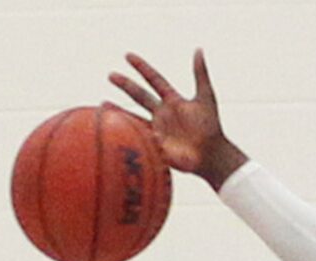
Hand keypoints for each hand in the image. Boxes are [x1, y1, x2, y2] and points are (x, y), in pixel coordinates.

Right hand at [109, 48, 239, 184]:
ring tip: (103, 105)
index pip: (154, 80)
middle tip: (110, 75)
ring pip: (135, 118)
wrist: (212, 155)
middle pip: (140, 95)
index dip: (142, 68)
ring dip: (119, 112)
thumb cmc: (211, 128)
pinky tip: (115, 130)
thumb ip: (200, 74)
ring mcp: (158, 130)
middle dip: (125, 85)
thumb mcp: (206, 97)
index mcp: (172, 101)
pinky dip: (128, 134)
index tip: (128, 56)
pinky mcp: (157, 147)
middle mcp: (162, 114)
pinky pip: (140, 138)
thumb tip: (198, 50)